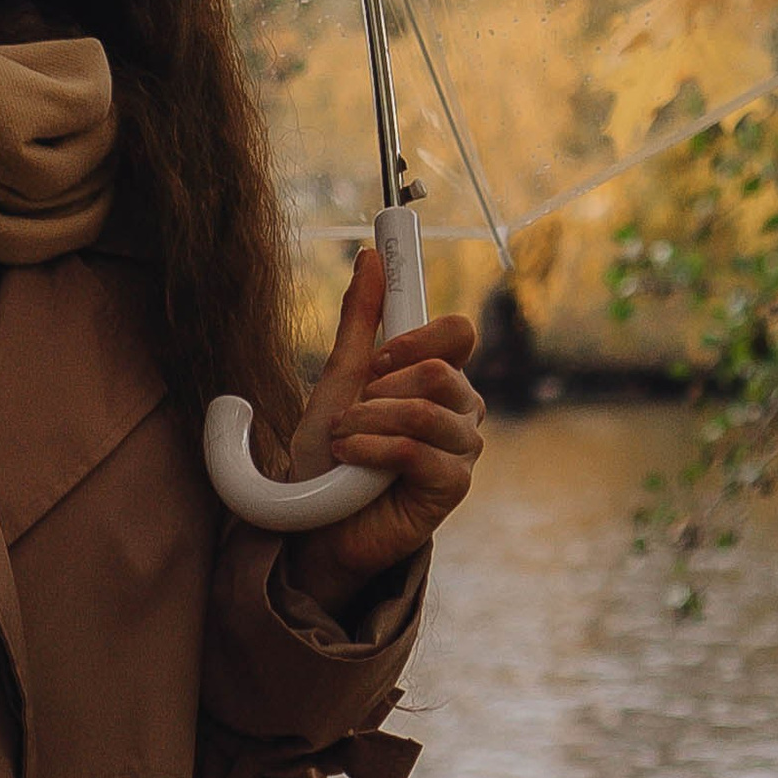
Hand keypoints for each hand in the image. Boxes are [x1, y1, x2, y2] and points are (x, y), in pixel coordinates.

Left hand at [280, 244, 483, 611]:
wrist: (315, 522)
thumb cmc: (331, 453)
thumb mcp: (339, 376)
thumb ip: (360, 319)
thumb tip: (370, 256)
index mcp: (440, 376)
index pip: (457, 333)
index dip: (413, 338)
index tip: (374, 358)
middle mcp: (461, 409)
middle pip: (441, 369)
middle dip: (380, 387)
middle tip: (352, 409)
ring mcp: (461, 449)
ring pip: (424, 410)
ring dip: (367, 421)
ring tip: (344, 439)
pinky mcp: (452, 487)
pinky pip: (416, 449)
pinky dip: (371, 448)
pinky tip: (351, 459)